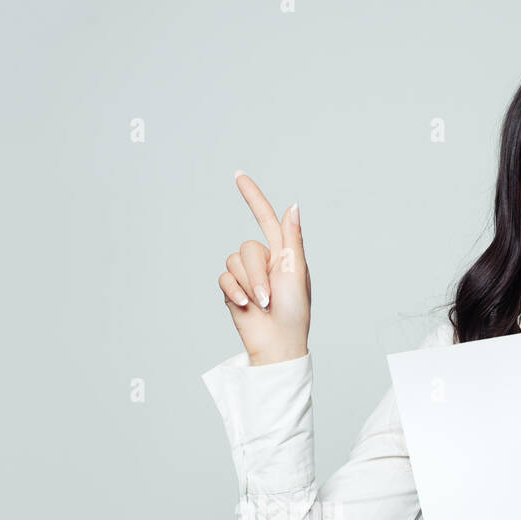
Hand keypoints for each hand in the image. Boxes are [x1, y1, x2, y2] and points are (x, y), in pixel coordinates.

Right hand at [218, 172, 310, 364]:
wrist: (277, 343)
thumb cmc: (294, 312)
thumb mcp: (296, 272)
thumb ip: (291, 239)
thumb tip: (293, 205)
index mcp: (283, 253)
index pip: (265, 218)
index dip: (252, 197)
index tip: (238, 176)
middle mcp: (263, 261)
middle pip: (247, 247)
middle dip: (256, 273)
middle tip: (269, 297)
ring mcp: (246, 276)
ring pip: (234, 262)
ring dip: (248, 284)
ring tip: (262, 304)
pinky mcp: (231, 290)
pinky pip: (224, 278)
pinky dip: (234, 291)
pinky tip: (245, 306)